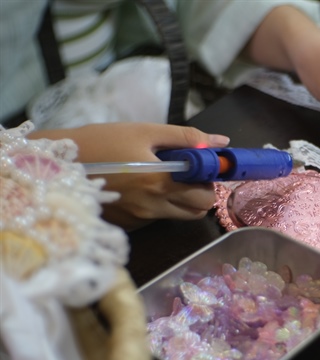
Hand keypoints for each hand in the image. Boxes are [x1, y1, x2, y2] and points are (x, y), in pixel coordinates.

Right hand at [29, 122, 229, 230]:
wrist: (57, 162)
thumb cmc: (102, 141)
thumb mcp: (144, 131)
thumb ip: (186, 137)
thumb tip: (221, 141)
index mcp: (160, 183)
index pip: (206, 195)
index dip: (210, 181)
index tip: (202, 167)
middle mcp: (153, 207)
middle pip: (198, 211)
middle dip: (200, 192)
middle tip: (187, 174)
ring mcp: (139, 220)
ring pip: (179, 216)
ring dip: (182, 200)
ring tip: (165, 179)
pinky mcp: (128, 225)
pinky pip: (157, 219)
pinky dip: (160, 206)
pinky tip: (143, 187)